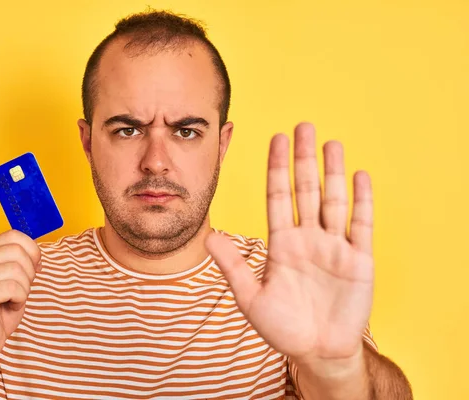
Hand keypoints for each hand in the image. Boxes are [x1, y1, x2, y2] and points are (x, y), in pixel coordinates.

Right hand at [0, 230, 41, 367]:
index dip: (32, 250)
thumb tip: (37, 251)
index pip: (14, 235)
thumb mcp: (14, 280)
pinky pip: (13, 288)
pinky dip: (19, 299)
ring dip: (24, 289)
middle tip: (21, 290)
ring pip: (17, 270)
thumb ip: (21, 261)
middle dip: (29, 272)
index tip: (35, 268)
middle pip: (18, 251)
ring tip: (12, 300)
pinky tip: (8, 307)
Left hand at [206, 122, 373, 366]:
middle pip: (306, 190)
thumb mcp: (250, 297)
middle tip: (303, 126)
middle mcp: (308, 238)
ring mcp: (334, 247)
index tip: (276, 139)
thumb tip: (207, 236)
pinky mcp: (359, 261)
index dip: (277, 168)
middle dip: (304, 159)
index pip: (279, 197)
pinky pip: (361, 225)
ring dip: (333, 172)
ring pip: (334, 201)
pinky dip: (362, 201)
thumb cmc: (283, 327)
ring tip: (330, 143)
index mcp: (282, 243)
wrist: (317, 352)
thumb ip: (232, 265)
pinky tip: (360, 176)